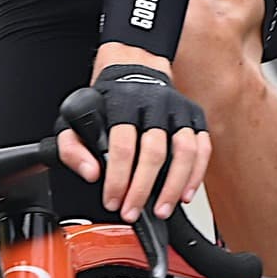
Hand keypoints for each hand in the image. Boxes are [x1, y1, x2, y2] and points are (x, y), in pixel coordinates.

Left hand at [56, 63, 210, 222]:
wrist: (135, 66)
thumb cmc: (106, 98)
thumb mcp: (75, 116)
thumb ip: (73, 148)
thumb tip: (92, 173)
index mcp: (123, 102)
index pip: (123, 145)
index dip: (118, 178)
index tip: (113, 200)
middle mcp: (154, 104)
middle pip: (154, 151)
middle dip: (143, 188)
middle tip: (133, 212)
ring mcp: (178, 110)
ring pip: (184, 151)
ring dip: (174, 185)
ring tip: (162, 209)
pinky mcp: (194, 116)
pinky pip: (202, 148)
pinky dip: (196, 174)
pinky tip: (185, 193)